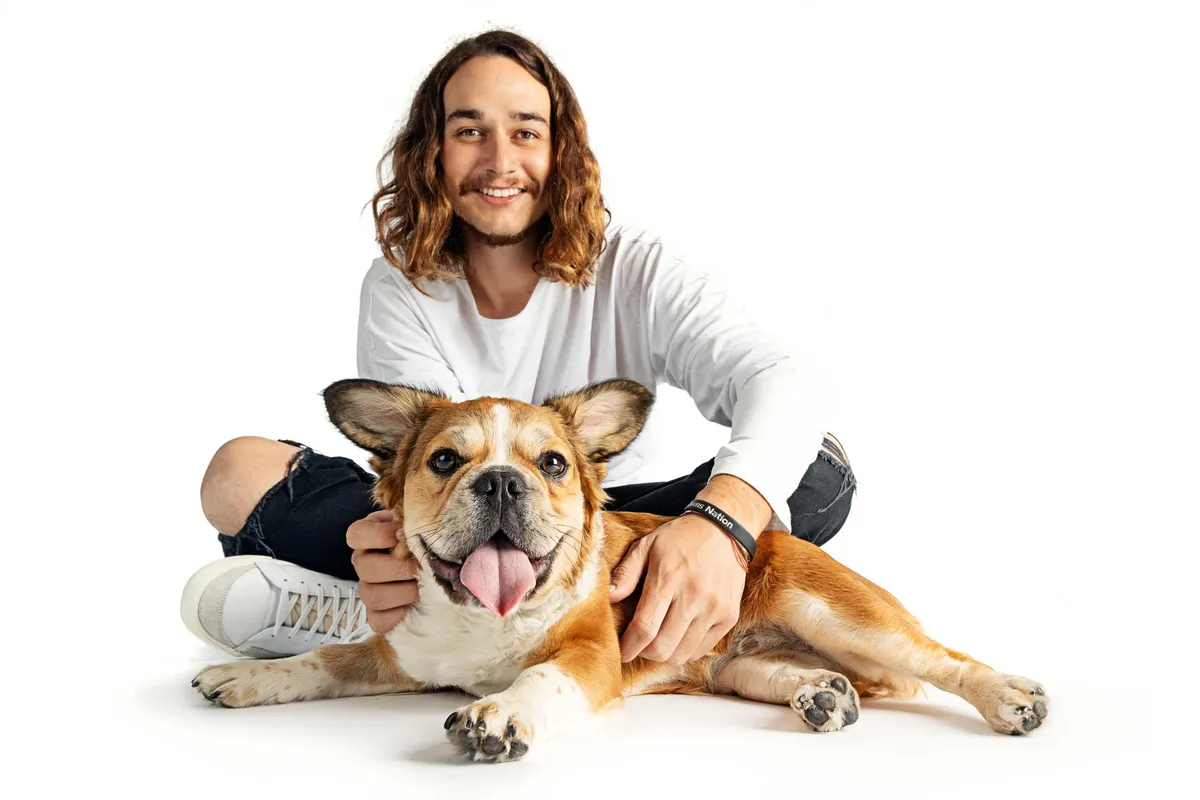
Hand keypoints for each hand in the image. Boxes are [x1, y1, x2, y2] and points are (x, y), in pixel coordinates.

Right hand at [347, 509, 419, 633]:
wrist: (428, 563)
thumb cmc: (420, 539)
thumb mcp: (414, 522)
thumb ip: (412, 521)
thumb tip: (419, 528)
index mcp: (366, 538)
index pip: (356, 535)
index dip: (379, 535)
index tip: (403, 534)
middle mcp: (362, 563)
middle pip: (366, 569)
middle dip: (400, 569)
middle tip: (421, 567)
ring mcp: (366, 590)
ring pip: (373, 596)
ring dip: (404, 592)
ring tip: (424, 587)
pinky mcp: (376, 615)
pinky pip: (379, 621)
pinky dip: (399, 615)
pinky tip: (415, 605)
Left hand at [607, 514, 747, 663]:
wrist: (724, 529)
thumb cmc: (680, 538)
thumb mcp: (647, 545)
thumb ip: (626, 572)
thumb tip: (609, 598)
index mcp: (668, 578)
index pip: (645, 626)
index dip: (629, 646)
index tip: (621, 653)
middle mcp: (694, 596)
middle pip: (663, 647)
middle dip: (645, 653)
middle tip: (639, 645)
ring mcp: (714, 608)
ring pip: (682, 654)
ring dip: (665, 654)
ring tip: (658, 641)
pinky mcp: (729, 616)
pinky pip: (702, 649)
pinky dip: (686, 650)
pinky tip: (679, 636)